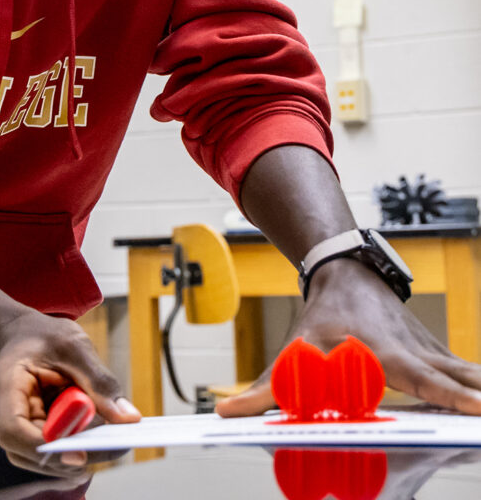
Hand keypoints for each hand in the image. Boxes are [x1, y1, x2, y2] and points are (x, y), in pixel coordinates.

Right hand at [0, 308, 139, 471]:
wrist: (23, 336)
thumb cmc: (44, 337)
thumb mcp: (75, 347)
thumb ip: (100, 382)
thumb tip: (128, 419)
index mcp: (6, 386)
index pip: (13, 430)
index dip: (46, 446)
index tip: (81, 452)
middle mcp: (4, 416)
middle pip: (32, 452)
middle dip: (74, 453)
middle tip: (115, 445)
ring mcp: (17, 430)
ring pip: (46, 459)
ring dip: (80, 452)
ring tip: (112, 438)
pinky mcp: (33, 436)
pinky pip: (55, 451)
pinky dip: (79, 446)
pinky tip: (101, 435)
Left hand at [216, 259, 480, 417]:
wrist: (346, 271)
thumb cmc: (324, 314)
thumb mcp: (295, 348)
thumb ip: (264, 386)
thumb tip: (227, 411)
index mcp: (385, 355)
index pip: (422, 379)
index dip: (448, 395)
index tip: (475, 408)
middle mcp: (413, 351)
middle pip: (453, 379)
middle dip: (476, 397)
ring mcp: (428, 349)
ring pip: (466, 372)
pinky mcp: (434, 350)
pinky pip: (465, 371)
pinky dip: (480, 385)